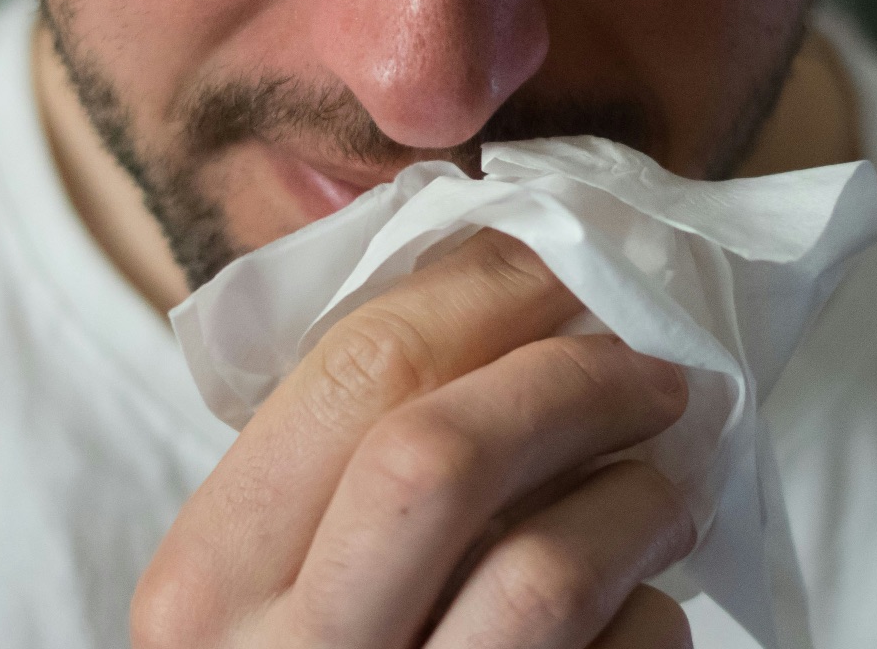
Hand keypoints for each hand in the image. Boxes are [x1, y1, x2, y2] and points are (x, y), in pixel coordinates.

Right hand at [134, 229, 696, 648]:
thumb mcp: (273, 591)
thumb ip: (343, 470)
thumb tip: (511, 296)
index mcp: (204, 585)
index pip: (354, 370)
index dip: (490, 291)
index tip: (571, 264)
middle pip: (437, 454)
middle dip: (572, 381)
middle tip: (657, 367)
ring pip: (542, 575)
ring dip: (638, 503)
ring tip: (672, 486)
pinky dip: (654, 625)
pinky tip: (644, 613)